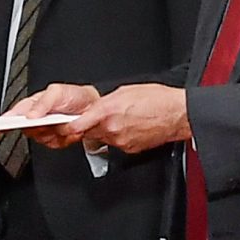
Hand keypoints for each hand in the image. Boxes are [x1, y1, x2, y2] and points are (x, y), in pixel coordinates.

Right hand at [11, 83, 99, 146]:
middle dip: (39, 127)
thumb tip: (29, 115)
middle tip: (50, 121)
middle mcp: (37, 118)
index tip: (3, 125)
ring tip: (64, 122)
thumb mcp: (57, 92)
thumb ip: (42, 102)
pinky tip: (69, 130)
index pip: (14, 113)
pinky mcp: (56, 140)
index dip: (6, 120)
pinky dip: (64, 138)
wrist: (93, 107)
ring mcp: (46, 130)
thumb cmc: (74, 95)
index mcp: (33, 105)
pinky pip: (54, 145)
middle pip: (26, 129)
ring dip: (54, 132)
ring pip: (41, 138)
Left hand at [75, 84, 189, 155]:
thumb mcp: (125, 91)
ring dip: (104, 130)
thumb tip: (95, 108)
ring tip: (119, 119)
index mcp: (107, 111)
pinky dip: (118, 136)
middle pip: (87, 132)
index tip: (62, 126)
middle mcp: (111, 128)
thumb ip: (105, 102)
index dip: (65, 127)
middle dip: (86, 127)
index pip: (75, 126)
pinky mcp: (129, 149)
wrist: (177, 114)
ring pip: (102, 138)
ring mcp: (120, 141)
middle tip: (94, 119)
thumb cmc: (157, 99)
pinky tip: (129, 127)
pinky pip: (116, 143)